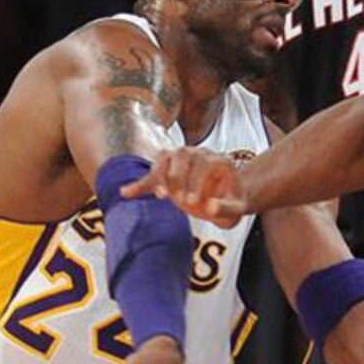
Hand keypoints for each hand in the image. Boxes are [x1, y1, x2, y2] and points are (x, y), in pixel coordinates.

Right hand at [119, 147, 246, 227]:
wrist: (227, 197)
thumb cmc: (232, 203)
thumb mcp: (237, 209)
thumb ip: (226, 209)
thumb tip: (209, 208)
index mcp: (219, 160)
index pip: (204, 162)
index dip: (196, 181)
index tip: (192, 202)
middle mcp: (200, 154)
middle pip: (183, 155)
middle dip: (179, 177)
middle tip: (181, 201)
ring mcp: (183, 158)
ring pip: (165, 157)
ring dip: (159, 174)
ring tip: (160, 196)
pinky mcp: (169, 168)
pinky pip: (152, 171)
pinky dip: (140, 182)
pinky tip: (126, 193)